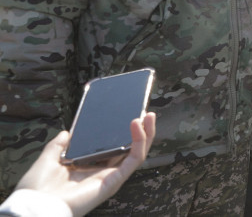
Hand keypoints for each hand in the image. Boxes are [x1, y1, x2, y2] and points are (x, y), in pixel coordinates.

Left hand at [14, 112, 155, 216]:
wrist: (36, 204)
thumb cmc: (39, 188)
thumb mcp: (47, 159)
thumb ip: (57, 146)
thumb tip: (66, 133)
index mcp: (90, 167)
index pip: (114, 148)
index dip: (124, 133)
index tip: (128, 115)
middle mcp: (104, 172)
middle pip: (131, 149)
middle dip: (142, 131)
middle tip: (146, 113)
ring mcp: (111, 177)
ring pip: (137, 153)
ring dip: (146, 134)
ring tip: (148, 116)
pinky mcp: (114, 180)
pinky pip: (133, 160)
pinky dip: (139, 142)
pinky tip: (137, 127)